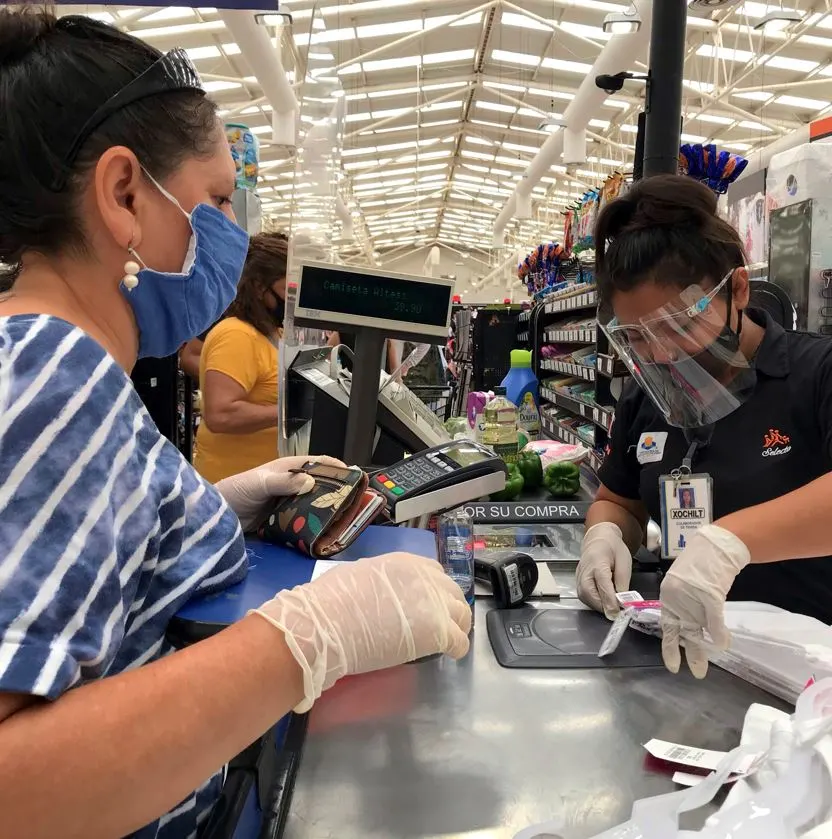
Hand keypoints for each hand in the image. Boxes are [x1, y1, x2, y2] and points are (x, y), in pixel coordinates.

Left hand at [216, 455, 346, 531]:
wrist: (216, 518)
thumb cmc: (235, 491)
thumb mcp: (259, 483)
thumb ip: (282, 481)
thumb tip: (310, 481)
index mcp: (288, 469)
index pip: (317, 463)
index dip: (336, 466)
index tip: (354, 474)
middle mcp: (291, 485)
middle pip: (319, 486)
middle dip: (336, 491)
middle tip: (355, 501)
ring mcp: (288, 504)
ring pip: (313, 505)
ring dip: (326, 510)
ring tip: (344, 518)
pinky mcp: (283, 521)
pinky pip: (302, 522)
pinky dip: (313, 526)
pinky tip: (323, 532)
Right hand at [251, 552, 471, 710]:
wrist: (327, 625)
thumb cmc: (330, 601)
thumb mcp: (356, 575)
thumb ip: (376, 581)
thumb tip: (375, 592)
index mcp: (404, 563)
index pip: (434, 572)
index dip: (433, 590)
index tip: (428, 603)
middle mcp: (425, 579)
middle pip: (452, 592)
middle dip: (449, 607)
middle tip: (441, 624)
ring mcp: (434, 605)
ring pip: (462, 614)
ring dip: (457, 626)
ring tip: (448, 639)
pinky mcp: (437, 632)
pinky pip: (459, 642)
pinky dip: (457, 648)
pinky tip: (449, 655)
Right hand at [576, 522, 632, 618]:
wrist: (599, 538)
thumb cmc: (613, 548)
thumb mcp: (624, 562)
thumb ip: (623, 582)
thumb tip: (622, 601)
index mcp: (598, 562)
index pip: (602, 585)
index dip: (610, 601)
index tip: (617, 612)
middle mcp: (585, 570)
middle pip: (589, 593)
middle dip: (602, 606)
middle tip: (615, 612)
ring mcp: (579, 575)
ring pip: (584, 596)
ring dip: (597, 605)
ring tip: (610, 606)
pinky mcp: (578, 580)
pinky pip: (583, 595)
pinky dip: (593, 602)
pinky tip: (603, 601)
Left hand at [660, 524, 749, 678]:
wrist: (714, 546)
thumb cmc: (701, 564)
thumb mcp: (689, 585)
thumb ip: (691, 605)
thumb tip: (699, 625)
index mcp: (669, 597)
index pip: (669, 626)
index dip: (670, 646)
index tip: (672, 665)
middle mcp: (677, 600)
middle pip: (681, 633)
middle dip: (684, 654)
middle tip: (686, 673)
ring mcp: (693, 600)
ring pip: (696, 631)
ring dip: (702, 651)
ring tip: (702, 670)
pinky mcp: (711, 597)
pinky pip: (715, 622)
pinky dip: (719, 635)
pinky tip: (723, 646)